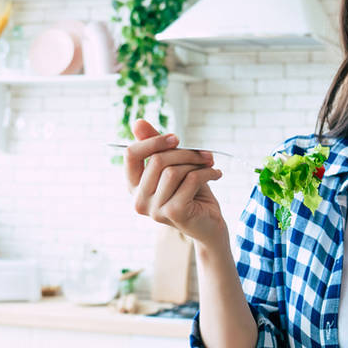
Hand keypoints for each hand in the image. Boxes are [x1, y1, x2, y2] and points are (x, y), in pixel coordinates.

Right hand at [125, 118, 225, 243]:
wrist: (210, 224)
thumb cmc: (191, 193)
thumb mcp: (174, 166)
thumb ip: (156, 146)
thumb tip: (138, 123)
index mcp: (134, 186)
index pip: (131, 154)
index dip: (154, 141)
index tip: (176, 138)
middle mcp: (138, 199)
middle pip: (157, 160)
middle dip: (185, 152)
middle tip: (204, 155)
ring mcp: (154, 209)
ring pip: (173, 171)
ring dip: (197, 163)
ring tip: (210, 165)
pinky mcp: (173, 212)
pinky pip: (190, 180)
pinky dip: (207, 173)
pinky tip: (216, 174)